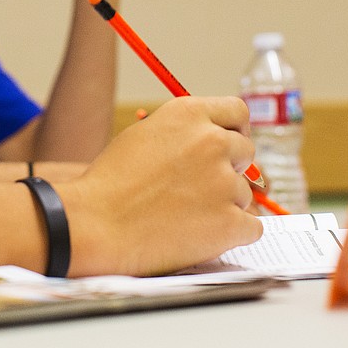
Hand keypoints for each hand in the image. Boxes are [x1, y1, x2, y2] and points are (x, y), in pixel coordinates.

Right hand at [59, 95, 262, 276]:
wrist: (96, 224)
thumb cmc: (111, 183)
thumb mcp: (143, 136)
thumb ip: (183, 133)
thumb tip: (213, 142)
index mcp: (189, 114)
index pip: (237, 111)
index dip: (236, 130)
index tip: (230, 148)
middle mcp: (212, 141)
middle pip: (246, 152)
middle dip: (230, 169)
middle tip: (202, 188)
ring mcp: (224, 182)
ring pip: (244, 193)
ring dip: (224, 205)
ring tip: (184, 216)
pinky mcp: (230, 221)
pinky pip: (252, 227)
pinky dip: (232, 233)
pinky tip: (202, 235)